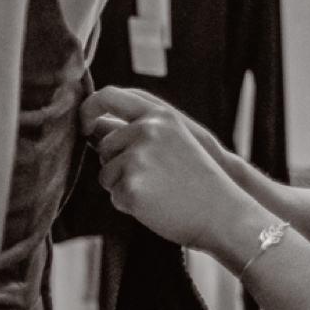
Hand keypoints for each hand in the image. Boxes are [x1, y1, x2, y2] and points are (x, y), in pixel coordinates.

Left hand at [82, 86, 263, 256]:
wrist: (224, 214)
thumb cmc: (198, 179)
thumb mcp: (175, 139)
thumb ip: (139, 128)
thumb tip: (92, 128)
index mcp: (159, 115)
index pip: (108, 96)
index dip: (89, 108)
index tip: (85, 125)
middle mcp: (146, 131)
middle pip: (104, 145)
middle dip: (117, 164)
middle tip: (152, 179)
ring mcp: (137, 159)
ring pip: (106, 174)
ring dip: (122, 186)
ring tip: (157, 192)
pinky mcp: (131, 187)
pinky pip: (115, 197)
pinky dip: (129, 205)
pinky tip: (156, 207)